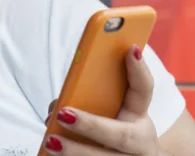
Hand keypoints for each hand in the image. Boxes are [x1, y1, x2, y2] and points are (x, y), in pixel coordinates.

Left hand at [43, 45, 159, 154]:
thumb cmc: (116, 131)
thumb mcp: (115, 115)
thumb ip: (91, 101)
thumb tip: (55, 109)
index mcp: (139, 118)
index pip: (144, 91)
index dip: (139, 71)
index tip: (130, 49)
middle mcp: (141, 143)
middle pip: (120, 135)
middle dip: (90, 125)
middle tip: (62, 114)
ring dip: (75, 151)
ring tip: (51, 141)